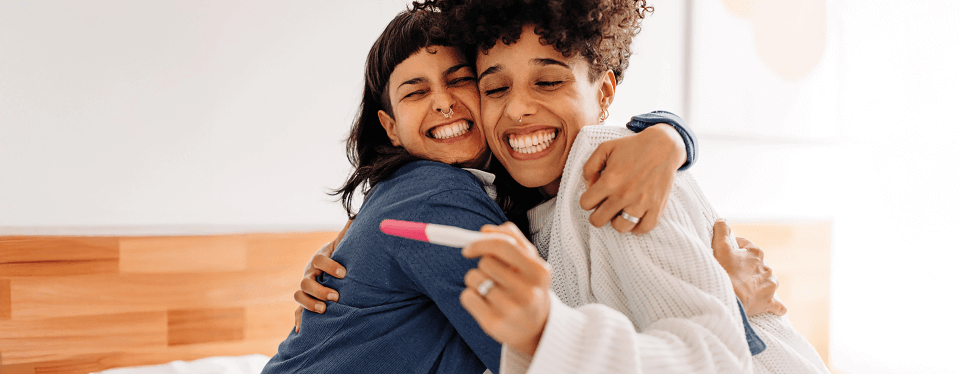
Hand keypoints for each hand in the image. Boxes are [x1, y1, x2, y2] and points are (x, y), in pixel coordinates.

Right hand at [294, 220, 351, 332]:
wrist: (330, 268)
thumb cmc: (340, 256)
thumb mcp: (344, 244)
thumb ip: (349, 232)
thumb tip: (358, 215)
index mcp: (319, 259)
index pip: (319, 260)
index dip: (330, 265)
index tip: (344, 273)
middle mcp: (309, 273)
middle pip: (306, 281)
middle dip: (320, 289)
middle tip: (336, 297)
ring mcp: (306, 288)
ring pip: (300, 296)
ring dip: (309, 304)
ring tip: (325, 310)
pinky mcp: (305, 301)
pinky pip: (297, 312)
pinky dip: (299, 320)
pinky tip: (302, 331)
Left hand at [460, 222, 551, 355]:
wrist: (537, 329)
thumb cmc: (530, 289)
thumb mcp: (531, 262)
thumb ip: (512, 239)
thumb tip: (485, 230)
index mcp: (539, 271)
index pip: (503, 245)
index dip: (481, 242)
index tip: (469, 247)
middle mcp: (528, 291)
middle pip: (485, 262)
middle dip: (483, 265)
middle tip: (492, 275)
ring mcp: (511, 309)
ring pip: (473, 278)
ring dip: (475, 280)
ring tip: (491, 290)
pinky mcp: (493, 324)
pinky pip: (466, 297)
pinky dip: (470, 297)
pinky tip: (485, 303)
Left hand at [580, 123, 684, 233]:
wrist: (663, 146)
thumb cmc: (632, 147)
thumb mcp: (604, 148)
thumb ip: (589, 167)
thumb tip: (588, 187)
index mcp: (609, 180)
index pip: (585, 204)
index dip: (587, 200)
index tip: (594, 196)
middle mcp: (624, 194)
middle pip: (598, 220)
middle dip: (596, 215)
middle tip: (603, 208)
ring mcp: (641, 203)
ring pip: (620, 227)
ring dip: (616, 221)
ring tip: (619, 211)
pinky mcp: (656, 207)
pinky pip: (643, 229)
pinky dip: (637, 226)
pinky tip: (634, 216)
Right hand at [711, 220, 786, 316]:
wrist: (729, 296)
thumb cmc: (724, 271)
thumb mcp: (720, 247)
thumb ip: (721, 231)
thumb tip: (723, 220)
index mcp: (756, 253)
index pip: (745, 245)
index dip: (733, 248)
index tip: (724, 253)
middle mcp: (767, 267)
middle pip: (756, 264)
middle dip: (746, 266)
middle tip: (731, 272)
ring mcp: (770, 285)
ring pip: (767, 281)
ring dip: (760, 283)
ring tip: (747, 288)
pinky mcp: (770, 301)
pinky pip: (777, 304)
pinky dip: (776, 306)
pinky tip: (776, 307)